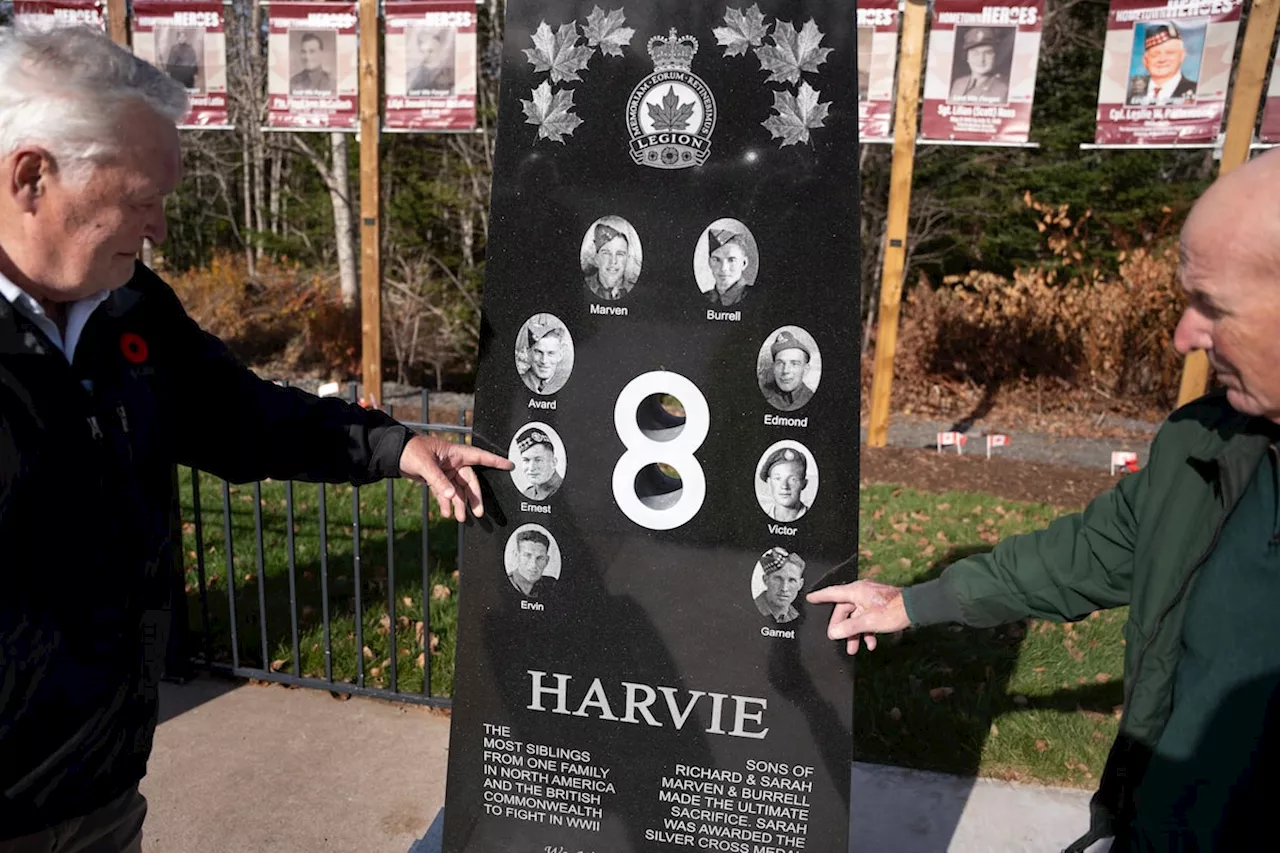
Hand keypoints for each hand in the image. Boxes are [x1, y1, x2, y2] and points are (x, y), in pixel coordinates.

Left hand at [398, 434, 512, 520]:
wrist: (393, 453)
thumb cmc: (410, 450)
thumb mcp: (425, 465)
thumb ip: (438, 481)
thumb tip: (451, 496)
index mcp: (455, 453)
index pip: (480, 457)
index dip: (496, 461)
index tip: (510, 466)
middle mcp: (453, 462)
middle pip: (469, 481)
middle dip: (473, 497)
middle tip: (477, 512)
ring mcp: (445, 471)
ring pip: (458, 490)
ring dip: (459, 504)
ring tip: (460, 518)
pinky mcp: (436, 479)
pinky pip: (446, 493)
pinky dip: (447, 503)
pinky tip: (447, 513)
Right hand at [806, 580, 910, 654]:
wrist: (915, 608)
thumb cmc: (893, 610)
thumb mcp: (867, 622)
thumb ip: (848, 628)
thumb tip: (834, 632)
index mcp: (856, 591)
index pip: (832, 593)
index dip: (820, 596)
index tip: (810, 598)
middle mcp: (861, 593)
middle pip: (844, 610)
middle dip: (842, 628)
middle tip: (838, 640)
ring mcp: (870, 599)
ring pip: (856, 616)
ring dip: (855, 633)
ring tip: (854, 648)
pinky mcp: (878, 605)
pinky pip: (867, 618)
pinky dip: (867, 630)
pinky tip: (871, 643)